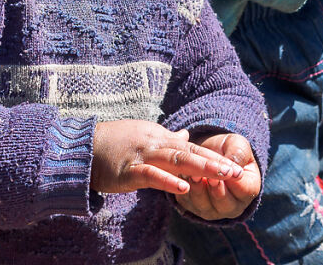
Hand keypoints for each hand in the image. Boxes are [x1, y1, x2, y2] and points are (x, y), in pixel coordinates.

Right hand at [91, 120, 244, 196]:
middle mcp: (155, 142)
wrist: (85, 146)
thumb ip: (167, 138)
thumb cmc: (115, 143)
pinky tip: (184, 187)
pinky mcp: (130, 170)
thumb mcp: (144, 135)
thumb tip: (185, 136)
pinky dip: (168, 181)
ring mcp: (143, 155)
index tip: (235, 166)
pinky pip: (152, 175)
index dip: (214, 157)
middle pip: (190, 152)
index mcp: (160, 136)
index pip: (192, 148)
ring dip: (201, 168)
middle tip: (237, 171)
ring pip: (176, 160)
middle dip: (215, 162)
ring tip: (222, 176)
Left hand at [174, 132, 260, 220]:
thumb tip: (232, 165)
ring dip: (198, 191)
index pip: (244, 190)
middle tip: (208, 176)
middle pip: (224, 204)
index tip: (225, 171)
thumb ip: (238, 153)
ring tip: (193, 175)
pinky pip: (188, 203)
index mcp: (248, 190)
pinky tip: (182, 177)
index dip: (234, 181)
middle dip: (215, 189)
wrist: (208, 152)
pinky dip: (185, 191)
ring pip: (205, 206)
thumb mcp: (237, 145)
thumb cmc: (228, 149)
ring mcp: (212, 210)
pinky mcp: (193, 207)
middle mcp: (232, 205)